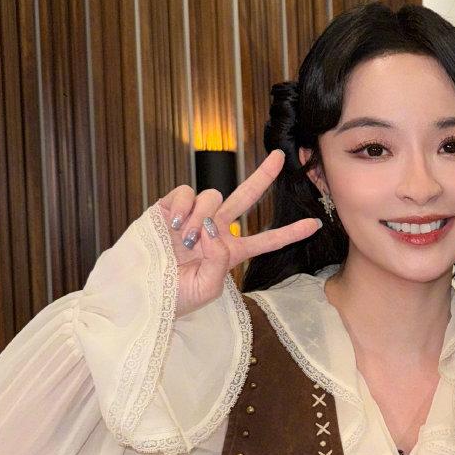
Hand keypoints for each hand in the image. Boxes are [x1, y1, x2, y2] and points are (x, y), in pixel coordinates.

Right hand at [156, 150, 321, 317]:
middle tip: (280, 157)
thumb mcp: (208, 288)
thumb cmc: (173, 297)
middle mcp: (215, 230)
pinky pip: (186, 192)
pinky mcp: (169, 206)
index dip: (290, 232)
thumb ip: (221, 260)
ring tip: (184, 239)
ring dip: (203, 215)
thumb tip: (215, 228)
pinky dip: (183, 206)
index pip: (266, 240)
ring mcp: (193, 216)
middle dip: (263, 176)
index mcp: (230, 252)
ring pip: (215, 196)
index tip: (316, 224)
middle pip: (246, 197)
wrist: (138, 292)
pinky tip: (172, 223)